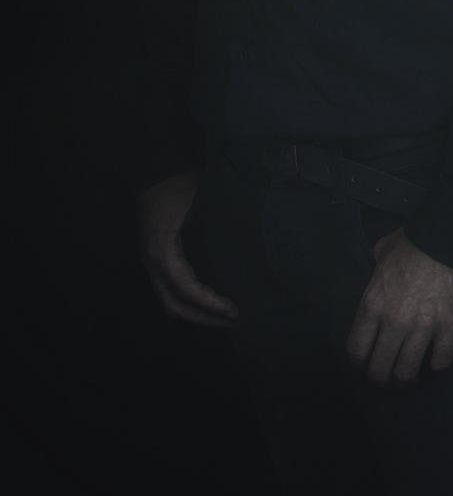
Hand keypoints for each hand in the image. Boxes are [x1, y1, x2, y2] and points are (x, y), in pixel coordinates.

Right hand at [136, 172, 237, 326]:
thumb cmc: (180, 185)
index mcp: (163, 249)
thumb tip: (258, 239)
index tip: (234, 311)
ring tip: (225, 317)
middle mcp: (153, 261)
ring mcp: (152, 263)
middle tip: (233, 320)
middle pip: (173, 305)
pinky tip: (212, 301)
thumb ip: (223, 221)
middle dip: (203, 318)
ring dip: (196, 313)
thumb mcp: (203, 200)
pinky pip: (170, 289)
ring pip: (169, 301)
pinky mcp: (158, 260)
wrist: (156, 175)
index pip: (186, 288)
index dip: (210, 303)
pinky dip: (190, 300)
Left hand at [345, 229, 452, 384]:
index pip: (356, 350)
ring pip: (407, 372)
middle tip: (388, 377)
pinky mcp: (450, 327)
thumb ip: (373, 269)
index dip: (360, 362)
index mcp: (373, 305)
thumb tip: (374, 272)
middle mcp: (394, 322)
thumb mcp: (382, 251)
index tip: (367, 361)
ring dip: (407, 379)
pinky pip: (441, 361)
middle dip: (382, 378)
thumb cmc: (417, 240)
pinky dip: (438, 365)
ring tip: (411, 378)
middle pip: (379, 369)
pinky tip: (437, 361)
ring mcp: (423, 327)